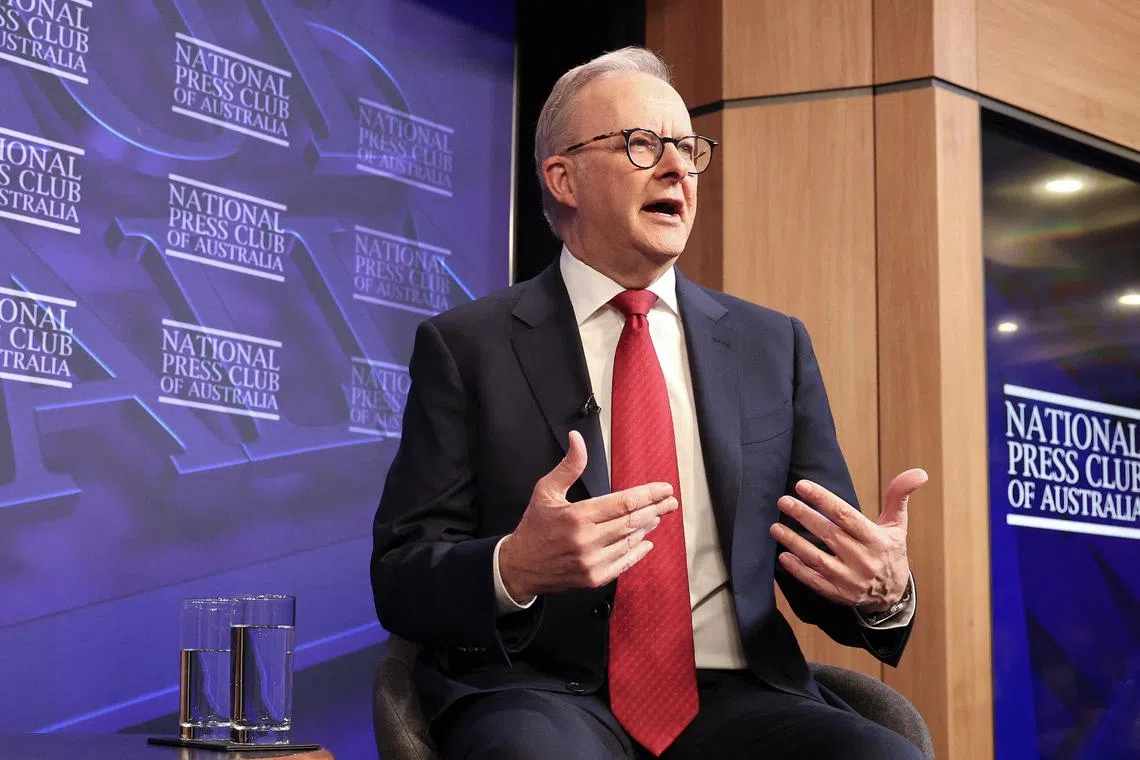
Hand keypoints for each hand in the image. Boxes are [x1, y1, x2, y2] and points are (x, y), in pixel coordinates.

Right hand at [498, 430, 677, 600]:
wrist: (519, 567)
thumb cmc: (534, 527)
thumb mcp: (546, 491)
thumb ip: (569, 466)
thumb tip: (578, 439)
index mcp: (577, 517)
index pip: (623, 502)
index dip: (648, 494)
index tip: (664, 489)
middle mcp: (587, 541)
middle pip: (632, 521)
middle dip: (655, 509)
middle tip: (670, 502)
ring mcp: (591, 562)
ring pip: (630, 541)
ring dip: (647, 527)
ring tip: (658, 516)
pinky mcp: (593, 578)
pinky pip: (623, 563)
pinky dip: (638, 551)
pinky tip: (646, 542)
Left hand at [770, 469, 927, 611]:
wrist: (894, 596)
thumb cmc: (890, 551)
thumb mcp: (897, 525)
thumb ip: (899, 496)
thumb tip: (918, 472)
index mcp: (876, 539)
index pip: (845, 515)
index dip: (822, 499)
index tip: (801, 486)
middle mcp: (864, 560)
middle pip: (828, 534)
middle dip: (803, 516)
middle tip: (782, 501)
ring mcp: (851, 580)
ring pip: (817, 559)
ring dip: (794, 543)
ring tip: (775, 527)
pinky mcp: (840, 595)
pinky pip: (815, 582)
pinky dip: (798, 570)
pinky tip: (783, 556)